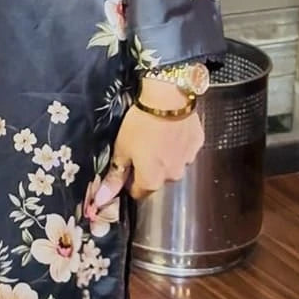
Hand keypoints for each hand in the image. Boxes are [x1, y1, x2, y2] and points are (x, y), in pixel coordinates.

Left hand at [86, 102, 204, 215]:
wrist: (167, 98)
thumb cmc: (140, 124)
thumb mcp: (121, 149)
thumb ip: (114, 177)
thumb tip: (101, 200)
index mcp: (152, 181)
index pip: (138, 192)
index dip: (130, 179)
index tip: (127, 164)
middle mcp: (172, 176)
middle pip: (157, 178)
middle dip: (150, 167)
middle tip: (141, 145)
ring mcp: (188, 160)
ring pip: (173, 163)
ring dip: (165, 155)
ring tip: (156, 134)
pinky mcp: (197, 144)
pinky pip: (185, 149)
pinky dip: (178, 143)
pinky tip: (170, 128)